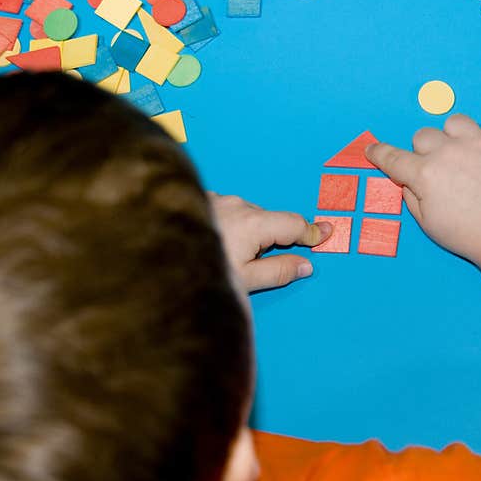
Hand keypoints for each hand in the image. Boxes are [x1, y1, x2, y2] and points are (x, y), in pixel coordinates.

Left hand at [209, 194, 331, 291]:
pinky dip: (230, 224)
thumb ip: (279, 271)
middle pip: (270, 220)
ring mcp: (218, 200)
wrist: (154, 262)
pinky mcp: (202, 201)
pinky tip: (217, 241)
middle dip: (273, 238)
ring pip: (247, 215)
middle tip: (258, 263)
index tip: (326, 232)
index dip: (312, 232)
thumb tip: (305, 265)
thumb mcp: (245, 280)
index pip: (293, 224)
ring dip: (249, 231)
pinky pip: (227, 211)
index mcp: (253, 224)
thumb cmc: (199, 273)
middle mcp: (237, 206)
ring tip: (230, 255)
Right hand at [365, 114, 480, 267]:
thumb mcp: (428, 224)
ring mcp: (480, 144)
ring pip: (455, 121)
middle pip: (423, 135)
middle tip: (438, 170)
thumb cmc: (469, 237)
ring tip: (466, 154)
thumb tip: (408, 179)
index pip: (392, 157)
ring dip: (455, 135)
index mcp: (425, 175)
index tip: (373, 150)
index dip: (379, 153)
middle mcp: (449, 153)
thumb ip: (411, 197)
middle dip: (425, 150)